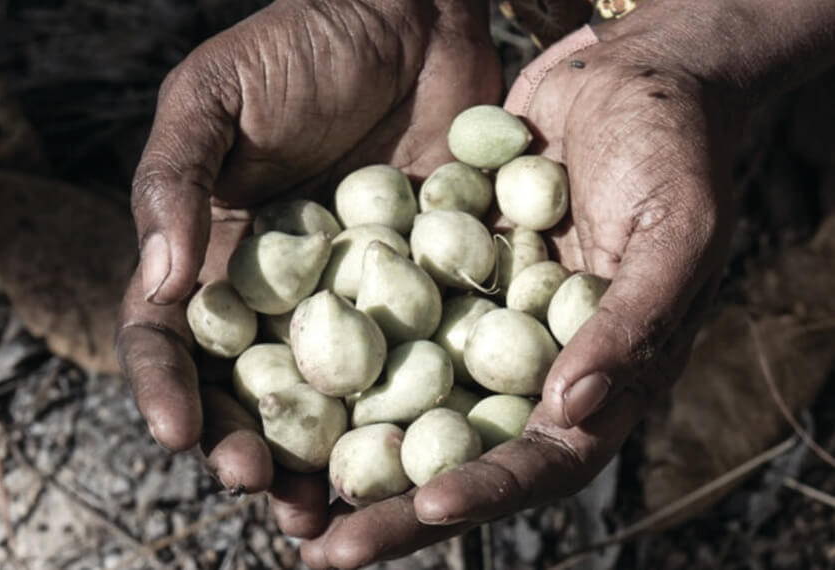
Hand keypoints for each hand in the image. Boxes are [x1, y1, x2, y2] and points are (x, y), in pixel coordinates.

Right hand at [116, 0, 500, 538]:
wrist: (410, 20)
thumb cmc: (301, 45)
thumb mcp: (214, 95)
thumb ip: (175, 179)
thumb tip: (161, 281)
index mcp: (217, 258)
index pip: (175, 339)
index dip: (169, 389)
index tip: (180, 433)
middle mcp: (282, 295)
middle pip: (255, 390)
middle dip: (252, 447)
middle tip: (268, 492)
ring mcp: (356, 302)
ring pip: (335, 399)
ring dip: (330, 458)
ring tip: (336, 509)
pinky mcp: (427, 294)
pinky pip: (417, 362)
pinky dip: (415, 413)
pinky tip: (419, 453)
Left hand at [300, 18, 740, 569]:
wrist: (630, 74)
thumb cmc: (676, 148)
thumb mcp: (677, 232)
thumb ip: (631, 324)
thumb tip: (568, 413)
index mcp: (600, 374)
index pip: (542, 457)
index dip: (487, 488)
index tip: (424, 510)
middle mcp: (532, 362)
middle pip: (460, 449)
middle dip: (395, 503)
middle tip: (324, 549)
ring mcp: (482, 320)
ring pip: (411, 398)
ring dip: (351, 446)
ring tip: (281, 488)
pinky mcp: (443, 273)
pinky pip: (389, 323)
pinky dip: (341, 355)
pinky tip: (282, 379)